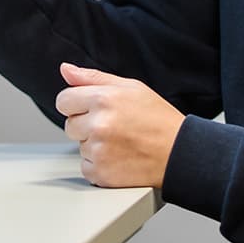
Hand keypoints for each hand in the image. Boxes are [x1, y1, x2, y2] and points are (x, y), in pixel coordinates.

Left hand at [55, 63, 183, 188]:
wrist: (180, 153)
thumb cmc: (158, 119)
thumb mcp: (130, 87)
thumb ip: (93, 78)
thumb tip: (65, 69)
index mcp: (102, 99)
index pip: (63, 100)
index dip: (77, 104)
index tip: (92, 109)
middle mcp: (98, 125)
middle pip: (69, 125)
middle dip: (86, 125)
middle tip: (114, 127)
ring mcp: (99, 150)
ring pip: (79, 146)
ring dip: (94, 145)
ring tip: (121, 142)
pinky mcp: (101, 173)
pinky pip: (85, 167)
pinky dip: (99, 165)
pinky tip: (119, 158)